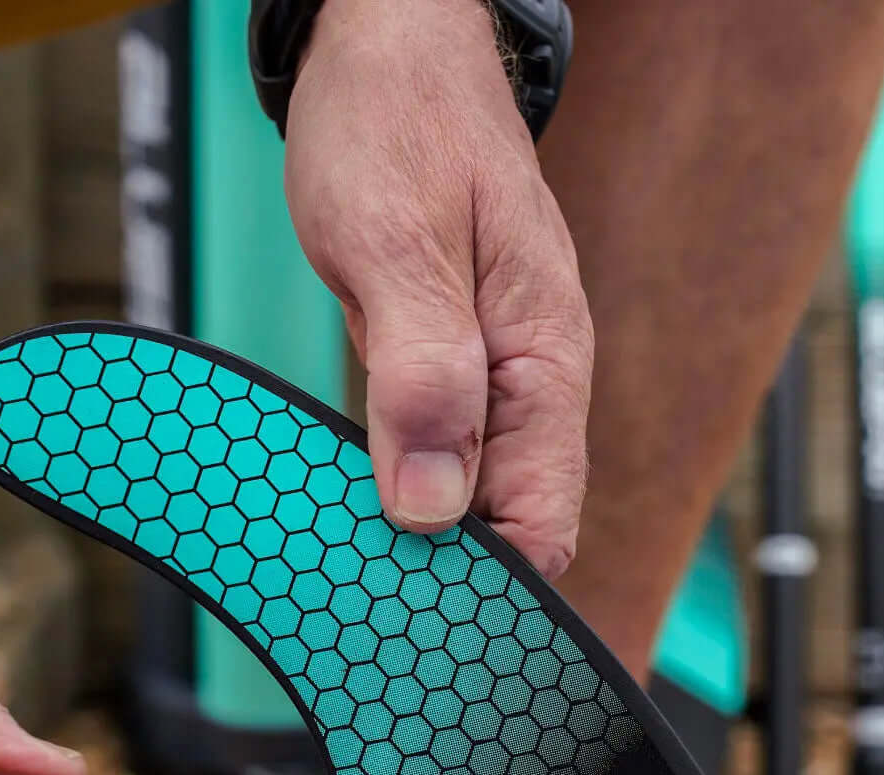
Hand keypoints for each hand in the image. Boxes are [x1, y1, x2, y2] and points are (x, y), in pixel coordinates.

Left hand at [284, 0, 592, 579]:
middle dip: (439, 565)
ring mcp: (483, 377)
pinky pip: (425, 448)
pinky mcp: (439, 367)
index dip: (486, 578)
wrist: (387, 50)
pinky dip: (387, 480)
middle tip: (358, 593)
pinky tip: (343, 497)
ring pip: (459, 491)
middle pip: (503, 519)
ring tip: (340, 558)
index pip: (542, 517)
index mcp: (543, 359)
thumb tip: (429, 506)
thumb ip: (423, 376)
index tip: (412, 609)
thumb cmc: (400, 124)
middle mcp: (525, 381)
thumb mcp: (399, 245)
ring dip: (406, 526)